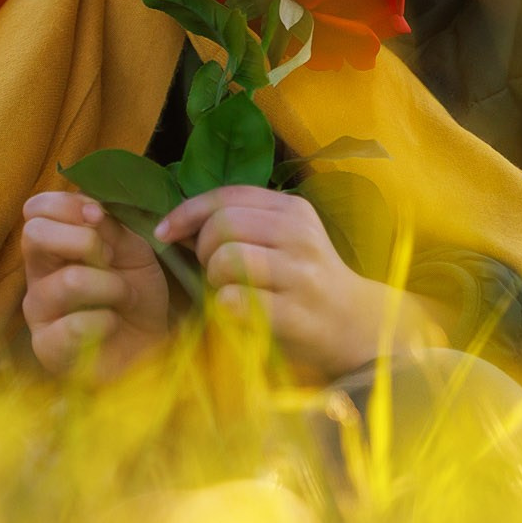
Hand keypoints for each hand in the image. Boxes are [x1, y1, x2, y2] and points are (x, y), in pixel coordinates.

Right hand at [20, 190, 170, 380]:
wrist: (150, 347)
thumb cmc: (135, 294)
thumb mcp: (133, 250)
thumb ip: (111, 227)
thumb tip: (91, 211)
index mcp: (53, 245)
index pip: (35, 209)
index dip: (68, 205)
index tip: (99, 218)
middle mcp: (38, 274)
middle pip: (34, 234)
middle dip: (84, 240)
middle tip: (111, 259)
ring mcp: (38, 310)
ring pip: (67, 280)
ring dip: (111, 286)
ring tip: (126, 296)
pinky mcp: (46, 346)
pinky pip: (74, 325)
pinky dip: (105, 321)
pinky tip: (112, 325)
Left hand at [154, 185, 446, 383]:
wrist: (357, 326)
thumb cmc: (307, 282)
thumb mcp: (284, 241)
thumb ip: (242, 226)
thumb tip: (178, 225)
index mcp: (293, 210)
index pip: (228, 196)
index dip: (187, 211)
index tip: (164, 232)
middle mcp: (299, 235)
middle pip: (223, 224)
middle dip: (202, 249)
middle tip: (211, 271)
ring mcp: (300, 274)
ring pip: (227, 258)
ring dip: (213, 279)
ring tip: (227, 291)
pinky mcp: (297, 313)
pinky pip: (236, 301)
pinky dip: (224, 308)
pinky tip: (237, 313)